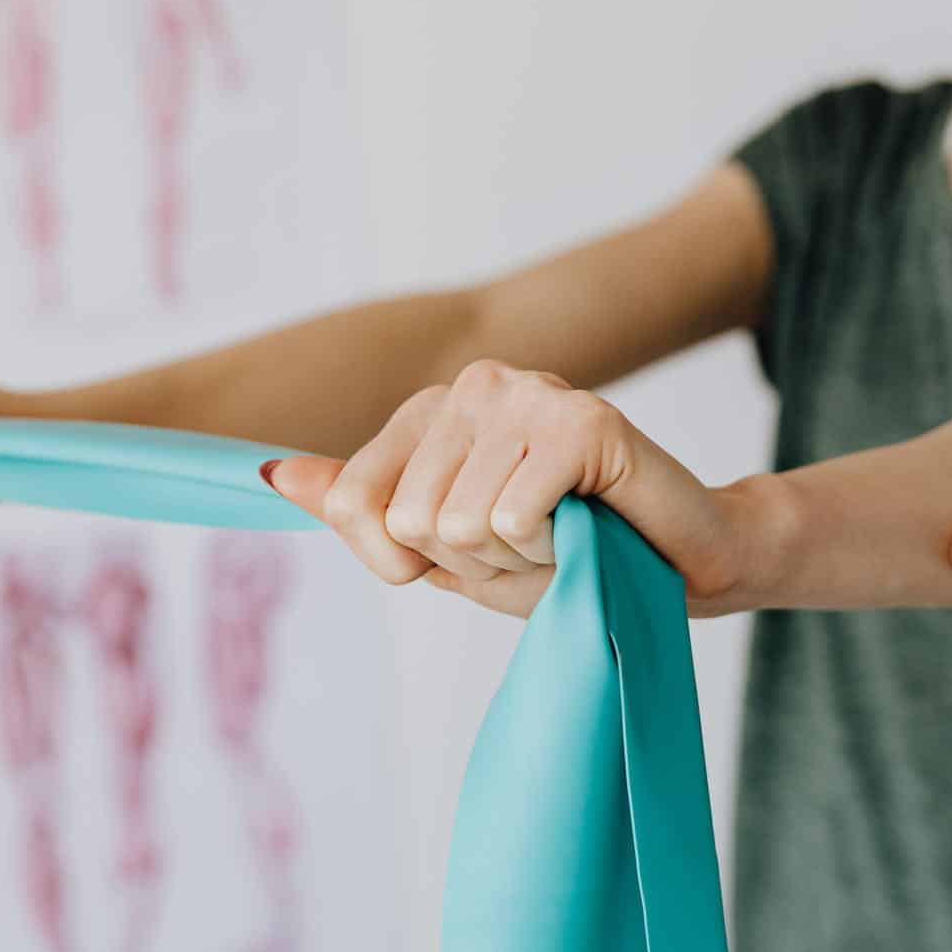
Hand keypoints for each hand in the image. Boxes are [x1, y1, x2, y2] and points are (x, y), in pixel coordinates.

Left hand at [260, 360, 748, 617]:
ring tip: (564, 535)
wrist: (683, 564)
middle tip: (534, 545)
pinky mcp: (583, 418)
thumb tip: (269, 475)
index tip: (469, 553)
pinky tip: (589, 523)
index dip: (404, 561)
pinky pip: (511, 518)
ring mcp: (528, 393)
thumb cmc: (568, 557)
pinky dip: (550, 547)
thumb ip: (362, 511)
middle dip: (470, 564)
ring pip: (458, 525)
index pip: (351, 505)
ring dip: (516, 559)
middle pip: (409, 521)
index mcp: (430, 412)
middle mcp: (472, 387)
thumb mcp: (447, 551)